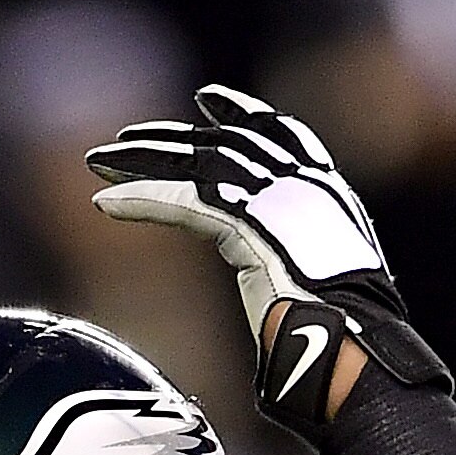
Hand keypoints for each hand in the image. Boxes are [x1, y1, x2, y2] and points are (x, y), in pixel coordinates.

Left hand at [87, 84, 448, 452]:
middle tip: (125, 137)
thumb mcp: (325, 299)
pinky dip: (143, 200)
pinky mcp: (250, 225)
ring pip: (199, 163)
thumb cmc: (345, 349)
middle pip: (227, 143)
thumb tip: (281, 318)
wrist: (357, 354)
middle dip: (173, 138)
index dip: (243, 114)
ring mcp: (280, 201)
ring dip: (144, 160)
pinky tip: (106, 205)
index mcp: (330, 197)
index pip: (283, 136)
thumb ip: (299, 282)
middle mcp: (306, 187)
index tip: (207, 100)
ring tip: (99, 162)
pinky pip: (185, 203)